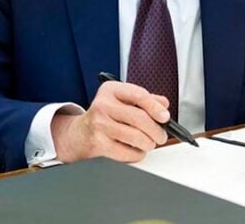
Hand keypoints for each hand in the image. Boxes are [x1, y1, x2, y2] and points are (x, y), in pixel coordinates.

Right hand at [50, 81, 169, 162]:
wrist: (79, 133)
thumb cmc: (105, 115)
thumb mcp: (121, 100)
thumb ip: (144, 100)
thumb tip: (163, 105)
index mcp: (111, 90)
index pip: (138, 95)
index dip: (155, 107)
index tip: (165, 117)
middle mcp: (103, 105)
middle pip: (139, 118)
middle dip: (156, 130)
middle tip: (161, 136)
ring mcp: (99, 125)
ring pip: (136, 137)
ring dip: (148, 143)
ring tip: (149, 143)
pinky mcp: (98, 144)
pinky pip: (127, 152)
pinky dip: (137, 154)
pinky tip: (136, 150)